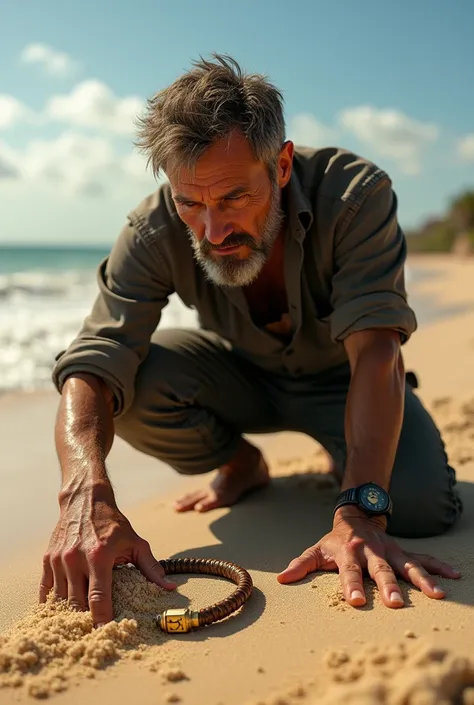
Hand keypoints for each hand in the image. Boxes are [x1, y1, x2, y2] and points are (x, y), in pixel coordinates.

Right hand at [40, 484, 175, 625]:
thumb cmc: (113, 523)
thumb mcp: (135, 542)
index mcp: (99, 556)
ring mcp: (58, 560)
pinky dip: (52, 604)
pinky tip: (60, 613)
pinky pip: (45, 591)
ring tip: (79, 626)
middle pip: (77, 604)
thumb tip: (169, 588)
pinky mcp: (47, 559)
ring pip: (60, 600)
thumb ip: (151, 567)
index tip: (107, 634)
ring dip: (69, 614)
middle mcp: (75, 559)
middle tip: (94, 635)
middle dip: (85, 621)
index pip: (98, 598)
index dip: (102, 620)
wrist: (85, 500)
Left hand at [277, 508, 460, 607]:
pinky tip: (454, 575)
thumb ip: (301, 565)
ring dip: (422, 580)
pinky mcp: (403, 551)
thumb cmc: (334, 541)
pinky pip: (423, 559)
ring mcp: (390, 551)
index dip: (351, 586)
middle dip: (388, 586)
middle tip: (396, 603)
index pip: (349, 572)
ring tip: (437, 595)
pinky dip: (439, 566)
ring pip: (407, 565)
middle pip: (380, 571)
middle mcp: (371, 552)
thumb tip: (281, 579)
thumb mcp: (316, 550)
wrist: (356, 516)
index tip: (356, 602)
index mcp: (348, 554)